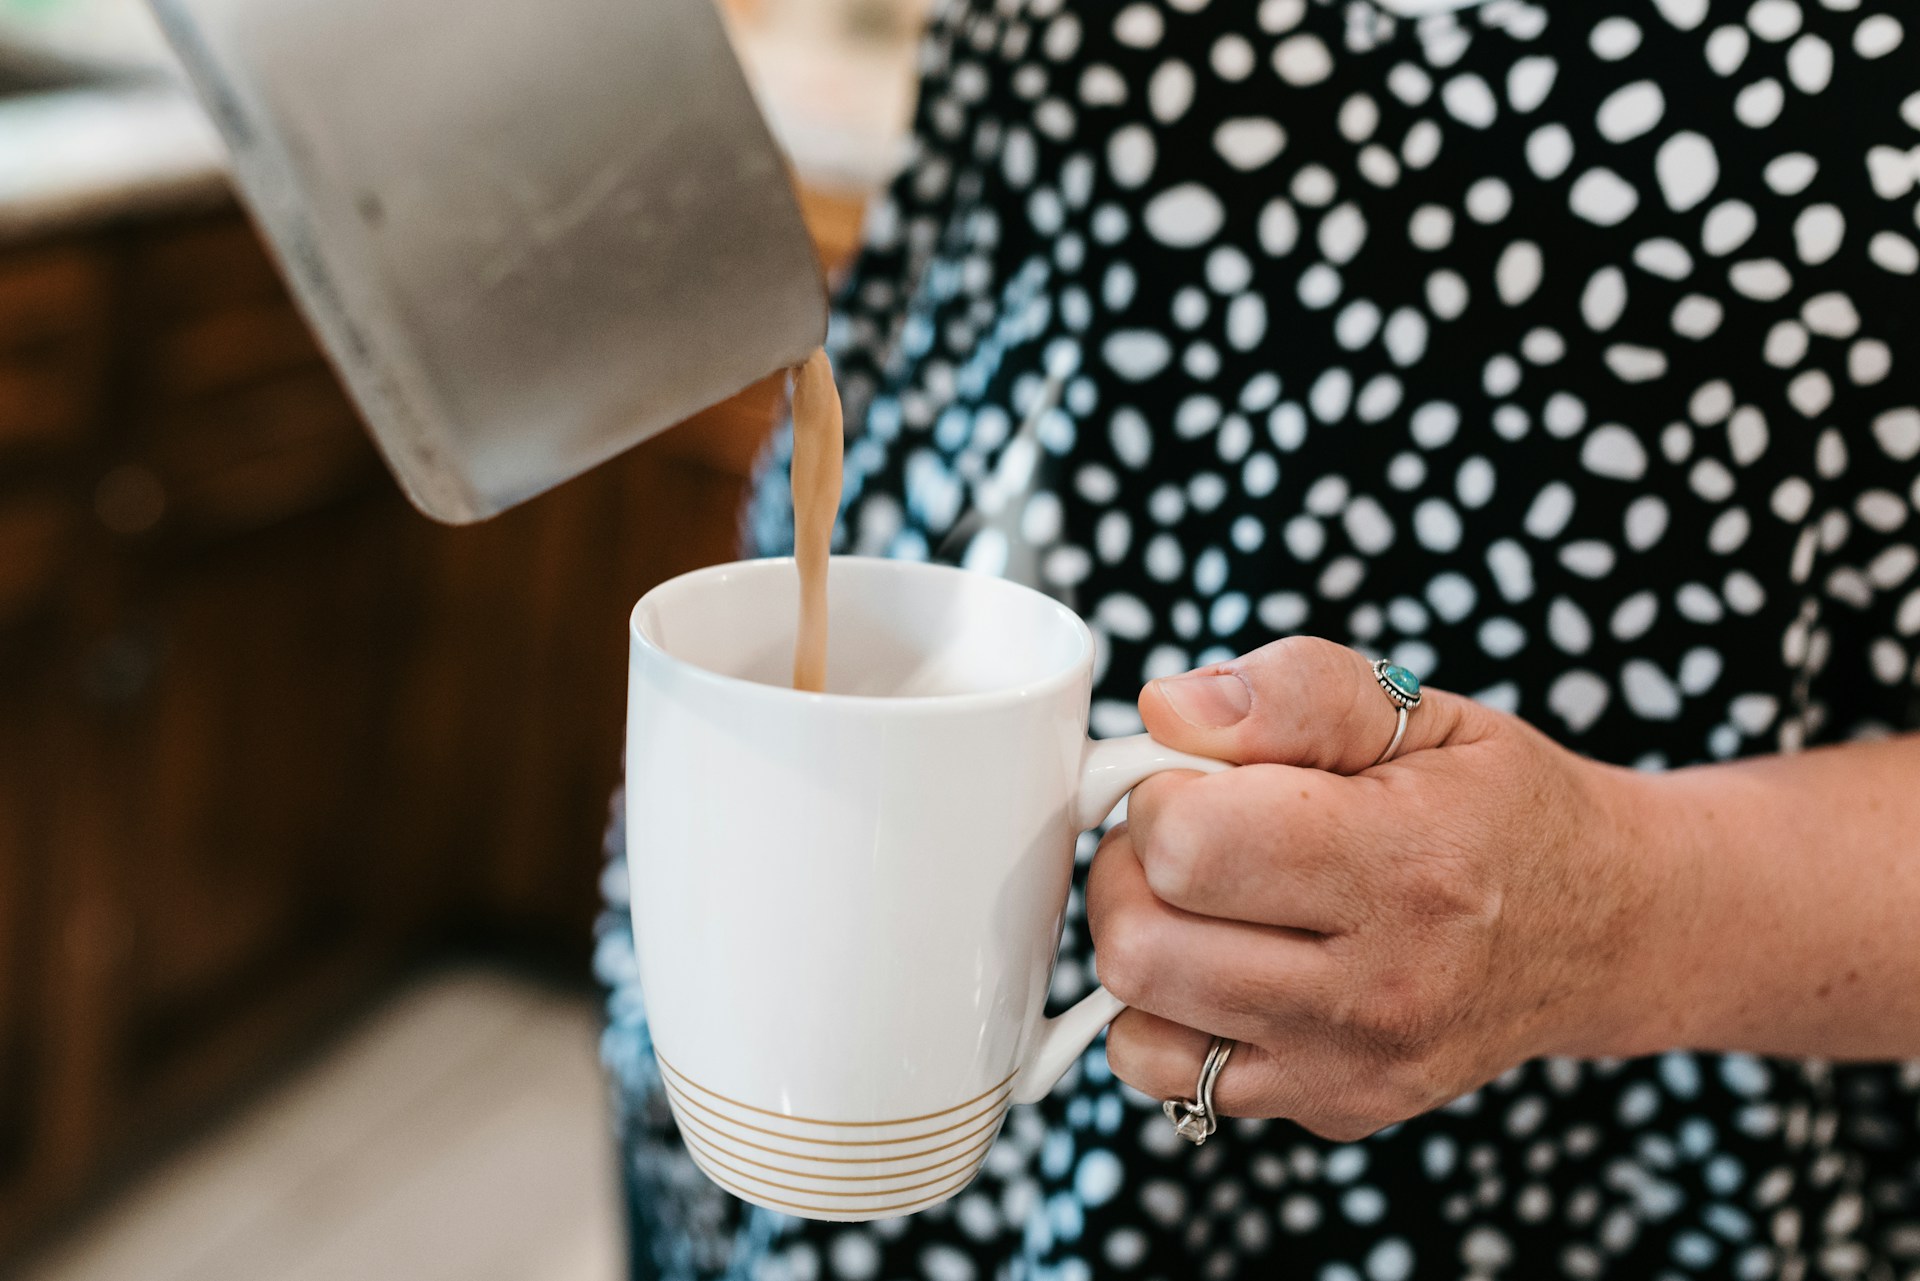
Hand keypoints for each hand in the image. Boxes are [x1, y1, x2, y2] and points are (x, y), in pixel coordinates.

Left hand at [1087, 637, 1672, 1140]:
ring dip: (1142, 940)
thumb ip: (1293, 691)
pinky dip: (1164, 1016)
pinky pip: (1170, 1077)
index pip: (1189, 847)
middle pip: (1143, 946)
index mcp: (1406, 865)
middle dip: (1133, 869)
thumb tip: (1167, 710)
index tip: (1199, 778)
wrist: (1604, 930)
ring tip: (1204, 896)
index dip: (1161, 794)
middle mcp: (1381, 989)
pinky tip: (1221, 962)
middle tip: (1187, 833)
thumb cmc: (1499, 806)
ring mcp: (1353, 1068)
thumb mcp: (1420, 711)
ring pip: (1137, 1019)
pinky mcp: (1332, 1111)